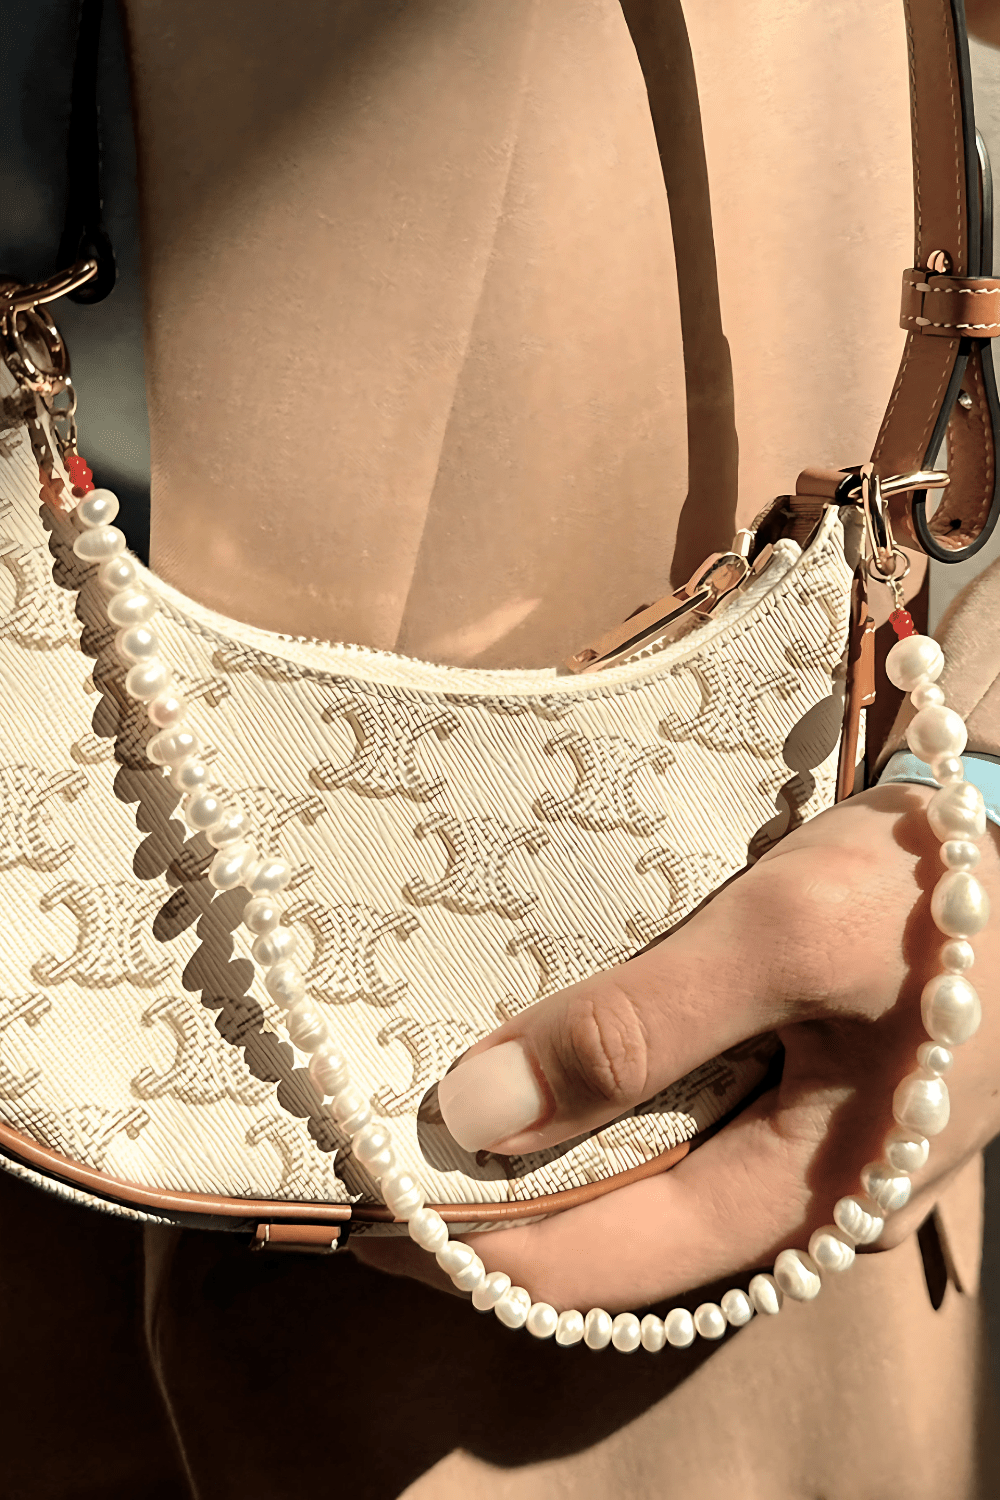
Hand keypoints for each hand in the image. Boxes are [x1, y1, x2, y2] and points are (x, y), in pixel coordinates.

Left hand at [354, 782, 999, 1312]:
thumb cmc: (932, 894)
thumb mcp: (781, 939)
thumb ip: (635, 1030)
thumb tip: (478, 1115)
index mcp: (801, 1195)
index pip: (604, 1267)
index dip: (472, 1252)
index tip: (360, 1213)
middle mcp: (794, 1199)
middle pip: (615, 1240)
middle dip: (493, 1214)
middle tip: (376, 1163)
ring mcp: (798, 1150)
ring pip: (641, 1188)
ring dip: (538, 1159)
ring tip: (432, 1114)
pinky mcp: (796, 1096)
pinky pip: (676, 1131)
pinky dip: (595, 1110)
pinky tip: (537, 1064)